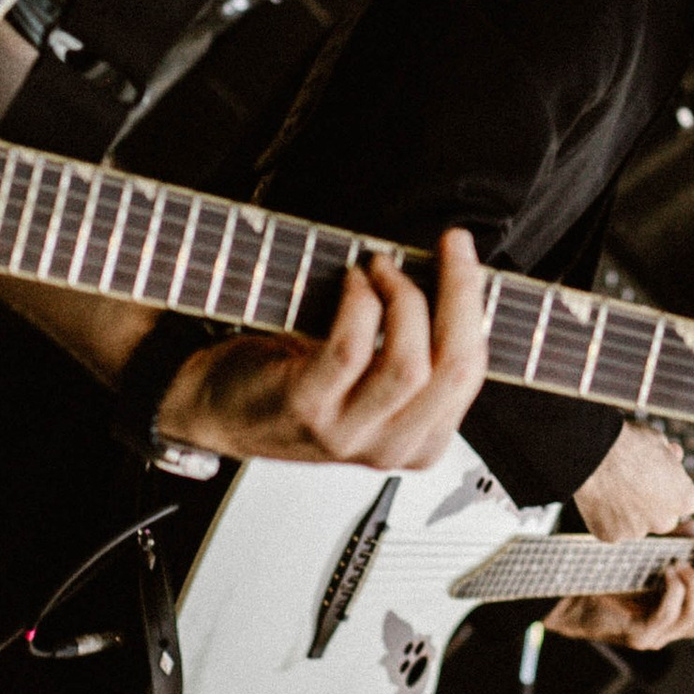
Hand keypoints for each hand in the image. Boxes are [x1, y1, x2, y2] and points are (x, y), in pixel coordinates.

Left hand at [161, 228, 486, 466]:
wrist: (217, 410)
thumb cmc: (296, 385)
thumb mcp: (372, 383)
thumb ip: (416, 349)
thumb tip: (455, 280)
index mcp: (418, 442)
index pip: (471, 374)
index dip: (476, 307)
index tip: (465, 258)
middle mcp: (388, 446)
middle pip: (453, 369)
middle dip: (460, 294)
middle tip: (452, 247)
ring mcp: (346, 434)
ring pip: (409, 363)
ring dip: (404, 298)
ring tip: (383, 267)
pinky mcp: (307, 407)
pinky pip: (351, 349)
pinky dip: (359, 303)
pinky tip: (352, 281)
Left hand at [546, 526, 693, 649]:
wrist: (563, 596)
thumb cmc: (599, 576)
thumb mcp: (641, 560)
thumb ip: (668, 546)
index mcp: (671, 613)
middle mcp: (667, 630)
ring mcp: (655, 636)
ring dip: (693, 584)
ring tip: (679, 562)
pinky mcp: (640, 637)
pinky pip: (668, 615)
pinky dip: (673, 592)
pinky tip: (667, 573)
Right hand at [571, 422, 693, 539]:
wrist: (593, 453)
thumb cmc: (630, 442)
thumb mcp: (658, 441)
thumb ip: (669, 457)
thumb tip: (673, 457)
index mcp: (685, 499)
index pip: (686, 501)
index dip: (672, 488)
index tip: (658, 477)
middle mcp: (665, 522)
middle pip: (663, 518)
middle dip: (653, 506)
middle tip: (634, 483)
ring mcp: (637, 532)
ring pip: (636, 525)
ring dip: (629, 512)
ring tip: (612, 485)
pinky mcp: (611, 536)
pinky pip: (611, 528)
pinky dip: (606, 517)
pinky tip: (599, 496)